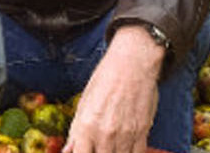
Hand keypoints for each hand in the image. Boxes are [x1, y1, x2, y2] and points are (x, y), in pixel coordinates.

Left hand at [63, 25, 165, 152]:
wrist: (131, 64)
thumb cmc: (105, 79)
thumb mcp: (83, 103)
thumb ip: (76, 131)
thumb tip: (68, 150)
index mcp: (86, 125)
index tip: (85, 151)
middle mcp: (105, 133)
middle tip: (99, 146)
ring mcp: (125, 135)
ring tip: (110, 145)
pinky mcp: (142, 132)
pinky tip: (124, 148)